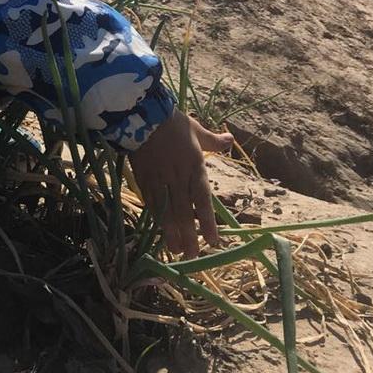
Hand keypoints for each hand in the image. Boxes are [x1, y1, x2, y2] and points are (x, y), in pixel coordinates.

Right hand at [129, 109, 233, 257]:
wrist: (141, 115)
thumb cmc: (171, 122)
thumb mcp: (196, 129)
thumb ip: (213, 141)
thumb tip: (231, 141)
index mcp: (194, 166)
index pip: (202, 200)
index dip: (206, 222)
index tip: (213, 241)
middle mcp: (177, 177)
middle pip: (183, 212)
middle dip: (188, 236)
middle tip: (193, 256)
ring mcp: (159, 180)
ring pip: (166, 212)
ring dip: (171, 233)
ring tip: (176, 251)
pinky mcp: (143, 179)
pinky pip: (151, 203)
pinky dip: (156, 218)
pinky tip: (160, 230)